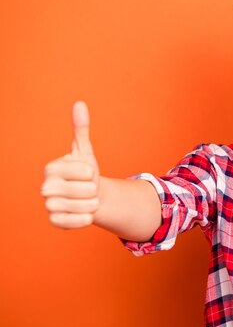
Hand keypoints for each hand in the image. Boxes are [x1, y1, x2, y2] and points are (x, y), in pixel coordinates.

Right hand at [41, 101, 99, 227]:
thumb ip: (80, 128)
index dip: (91, 172)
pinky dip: (86, 218)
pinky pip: (75, 222)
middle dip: (92, 189)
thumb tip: (79, 104)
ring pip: (82, 206)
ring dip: (92, 203)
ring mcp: (49, 205)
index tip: (86, 173)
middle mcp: (45, 187)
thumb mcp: (84, 150)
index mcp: (51, 168)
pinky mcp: (55, 221)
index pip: (84, 171)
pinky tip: (85, 212)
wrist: (89, 196)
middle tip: (87, 188)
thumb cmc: (85, 173)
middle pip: (83, 190)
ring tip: (87, 199)